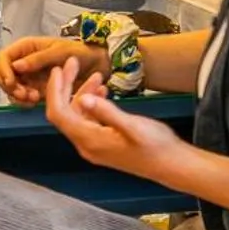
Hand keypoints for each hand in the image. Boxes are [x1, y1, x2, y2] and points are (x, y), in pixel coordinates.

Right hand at [0, 36, 109, 103]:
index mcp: (27, 48)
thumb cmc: (79, 52)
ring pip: (10, 88)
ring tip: (33, 98)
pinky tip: (35, 102)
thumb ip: (38, 59)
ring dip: (17, 95)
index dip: (4, 69)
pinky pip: (21, 98)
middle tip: (24, 93)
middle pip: (2, 74)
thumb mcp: (59, 52)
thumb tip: (17, 66)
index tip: (11, 81)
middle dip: (9, 86)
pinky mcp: (35, 90)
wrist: (96, 66)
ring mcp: (29, 77)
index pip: (4, 57)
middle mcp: (24, 62)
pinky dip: (24, 102)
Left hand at [44, 56, 185, 184]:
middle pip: (65, 113)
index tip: (58, 69)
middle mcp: (87, 145)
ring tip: (95, 74)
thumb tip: (84, 98)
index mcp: (89, 141)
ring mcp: (95, 145)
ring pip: (78, 115)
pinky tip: (103, 90)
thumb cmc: (156, 146)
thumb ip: (107, 112)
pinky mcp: (104, 143)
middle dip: (65, 86)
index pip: (60, 114)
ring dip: (81, 93)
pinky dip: (92, 102)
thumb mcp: (133, 126)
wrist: (173, 165)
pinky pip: (89, 120)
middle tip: (72, 63)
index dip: (55, 90)